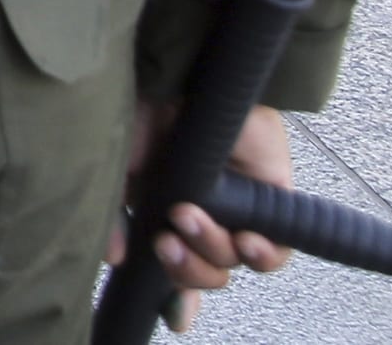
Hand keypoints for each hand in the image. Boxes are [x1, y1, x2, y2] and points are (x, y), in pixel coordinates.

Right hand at [109, 102, 292, 326]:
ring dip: (210, 251)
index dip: (177, 296)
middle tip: (166, 241)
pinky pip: (278, 249)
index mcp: (163, 210)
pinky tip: (246, 242)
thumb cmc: (141, 107)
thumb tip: (120, 260)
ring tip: (187, 215)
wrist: (180, 75)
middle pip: (206, 273)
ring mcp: (236, 207)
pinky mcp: (272, 199)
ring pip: (233, 262)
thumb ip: (114, 217)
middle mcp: (201, 213)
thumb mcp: (114, 166)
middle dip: (186, 270)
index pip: (175, 266)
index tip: (177, 316)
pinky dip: (261, 254)